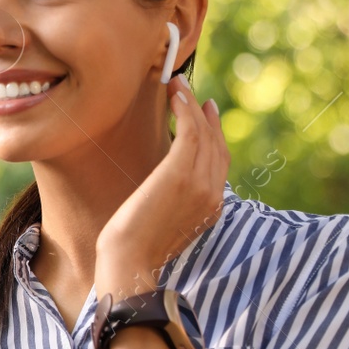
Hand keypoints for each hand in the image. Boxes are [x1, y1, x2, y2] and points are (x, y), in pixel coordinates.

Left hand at [95, 73, 229, 297]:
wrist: (128, 264)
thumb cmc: (135, 248)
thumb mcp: (165, 224)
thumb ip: (176, 203)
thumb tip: (167, 184)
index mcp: (212, 209)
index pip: (220, 164)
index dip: (215, 135)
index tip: (205, 114)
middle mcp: (213, 195)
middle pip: (217, 146)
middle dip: (206, 117)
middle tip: (194, 95)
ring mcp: (200, 184)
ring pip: (204, 134)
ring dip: (191, 104)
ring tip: (178, 84)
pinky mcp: (180, 173)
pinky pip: (191, 132)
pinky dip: (185, 109)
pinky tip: (175, 95)